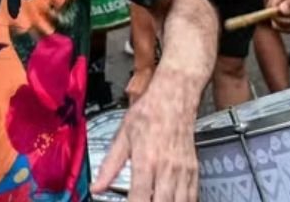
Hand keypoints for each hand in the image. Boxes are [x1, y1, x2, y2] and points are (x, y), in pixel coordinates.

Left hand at [95, 69, 199, 200]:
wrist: (173, 98)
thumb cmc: (148, 113)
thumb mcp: (122, 137)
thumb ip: (110, 166)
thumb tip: (96, 187)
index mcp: (146, 161)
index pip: (139, 198)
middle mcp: (166, 169)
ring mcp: (182, 172)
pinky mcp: (193, 171)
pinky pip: (192, 196)